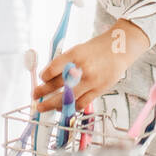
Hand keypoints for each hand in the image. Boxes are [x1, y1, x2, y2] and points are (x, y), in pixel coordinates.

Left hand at [33, 21, 151, 111]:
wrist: (120, 48)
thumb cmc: (98, 48)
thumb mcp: (78, 49)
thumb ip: (65, 63)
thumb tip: (49, 77)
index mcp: (75, 54)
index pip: (53, 68)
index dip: (44, 77)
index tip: (41, 80)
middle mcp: (82, 68)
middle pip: (58, 85)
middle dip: (43, 93)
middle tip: (35, 97)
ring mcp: (91, 81)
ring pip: (68, 98)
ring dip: (53, 104)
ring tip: (45, 106)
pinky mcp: (99, 90)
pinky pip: (81, 103)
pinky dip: (71, 107)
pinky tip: (64, 107)